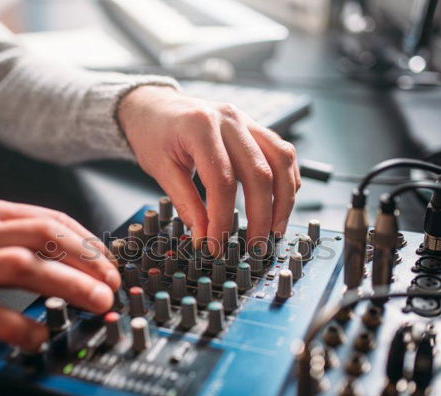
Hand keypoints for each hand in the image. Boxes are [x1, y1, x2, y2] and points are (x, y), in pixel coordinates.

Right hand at [0, 199, 119, 350]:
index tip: (111, 267)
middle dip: (86, 260)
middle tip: (112, 285)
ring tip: (95, 304)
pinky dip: (17, 324)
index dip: (88, 244)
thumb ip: (20, 240)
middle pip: (43, 237)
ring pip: (20, 266)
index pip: (51, 220)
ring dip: (66, 285)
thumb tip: (77, 259)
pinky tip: (40, 336)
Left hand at [118, 85, 300, 255]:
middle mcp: (229, 120)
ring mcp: (246, 121)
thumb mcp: (161, 169)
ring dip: (284, 199)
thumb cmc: (154, 132)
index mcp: (200, 127)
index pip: (221, 181)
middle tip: (255, 245)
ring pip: (281, 160)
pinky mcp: (254, 127)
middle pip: (259, 172)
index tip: (217, 244)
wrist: (155, 105)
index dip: (222, 218)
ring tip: (275, 228)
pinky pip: (282, 153)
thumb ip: (186, 203)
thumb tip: (204, 235)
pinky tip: (281, 202)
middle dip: (261, 215)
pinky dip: (287, 179)